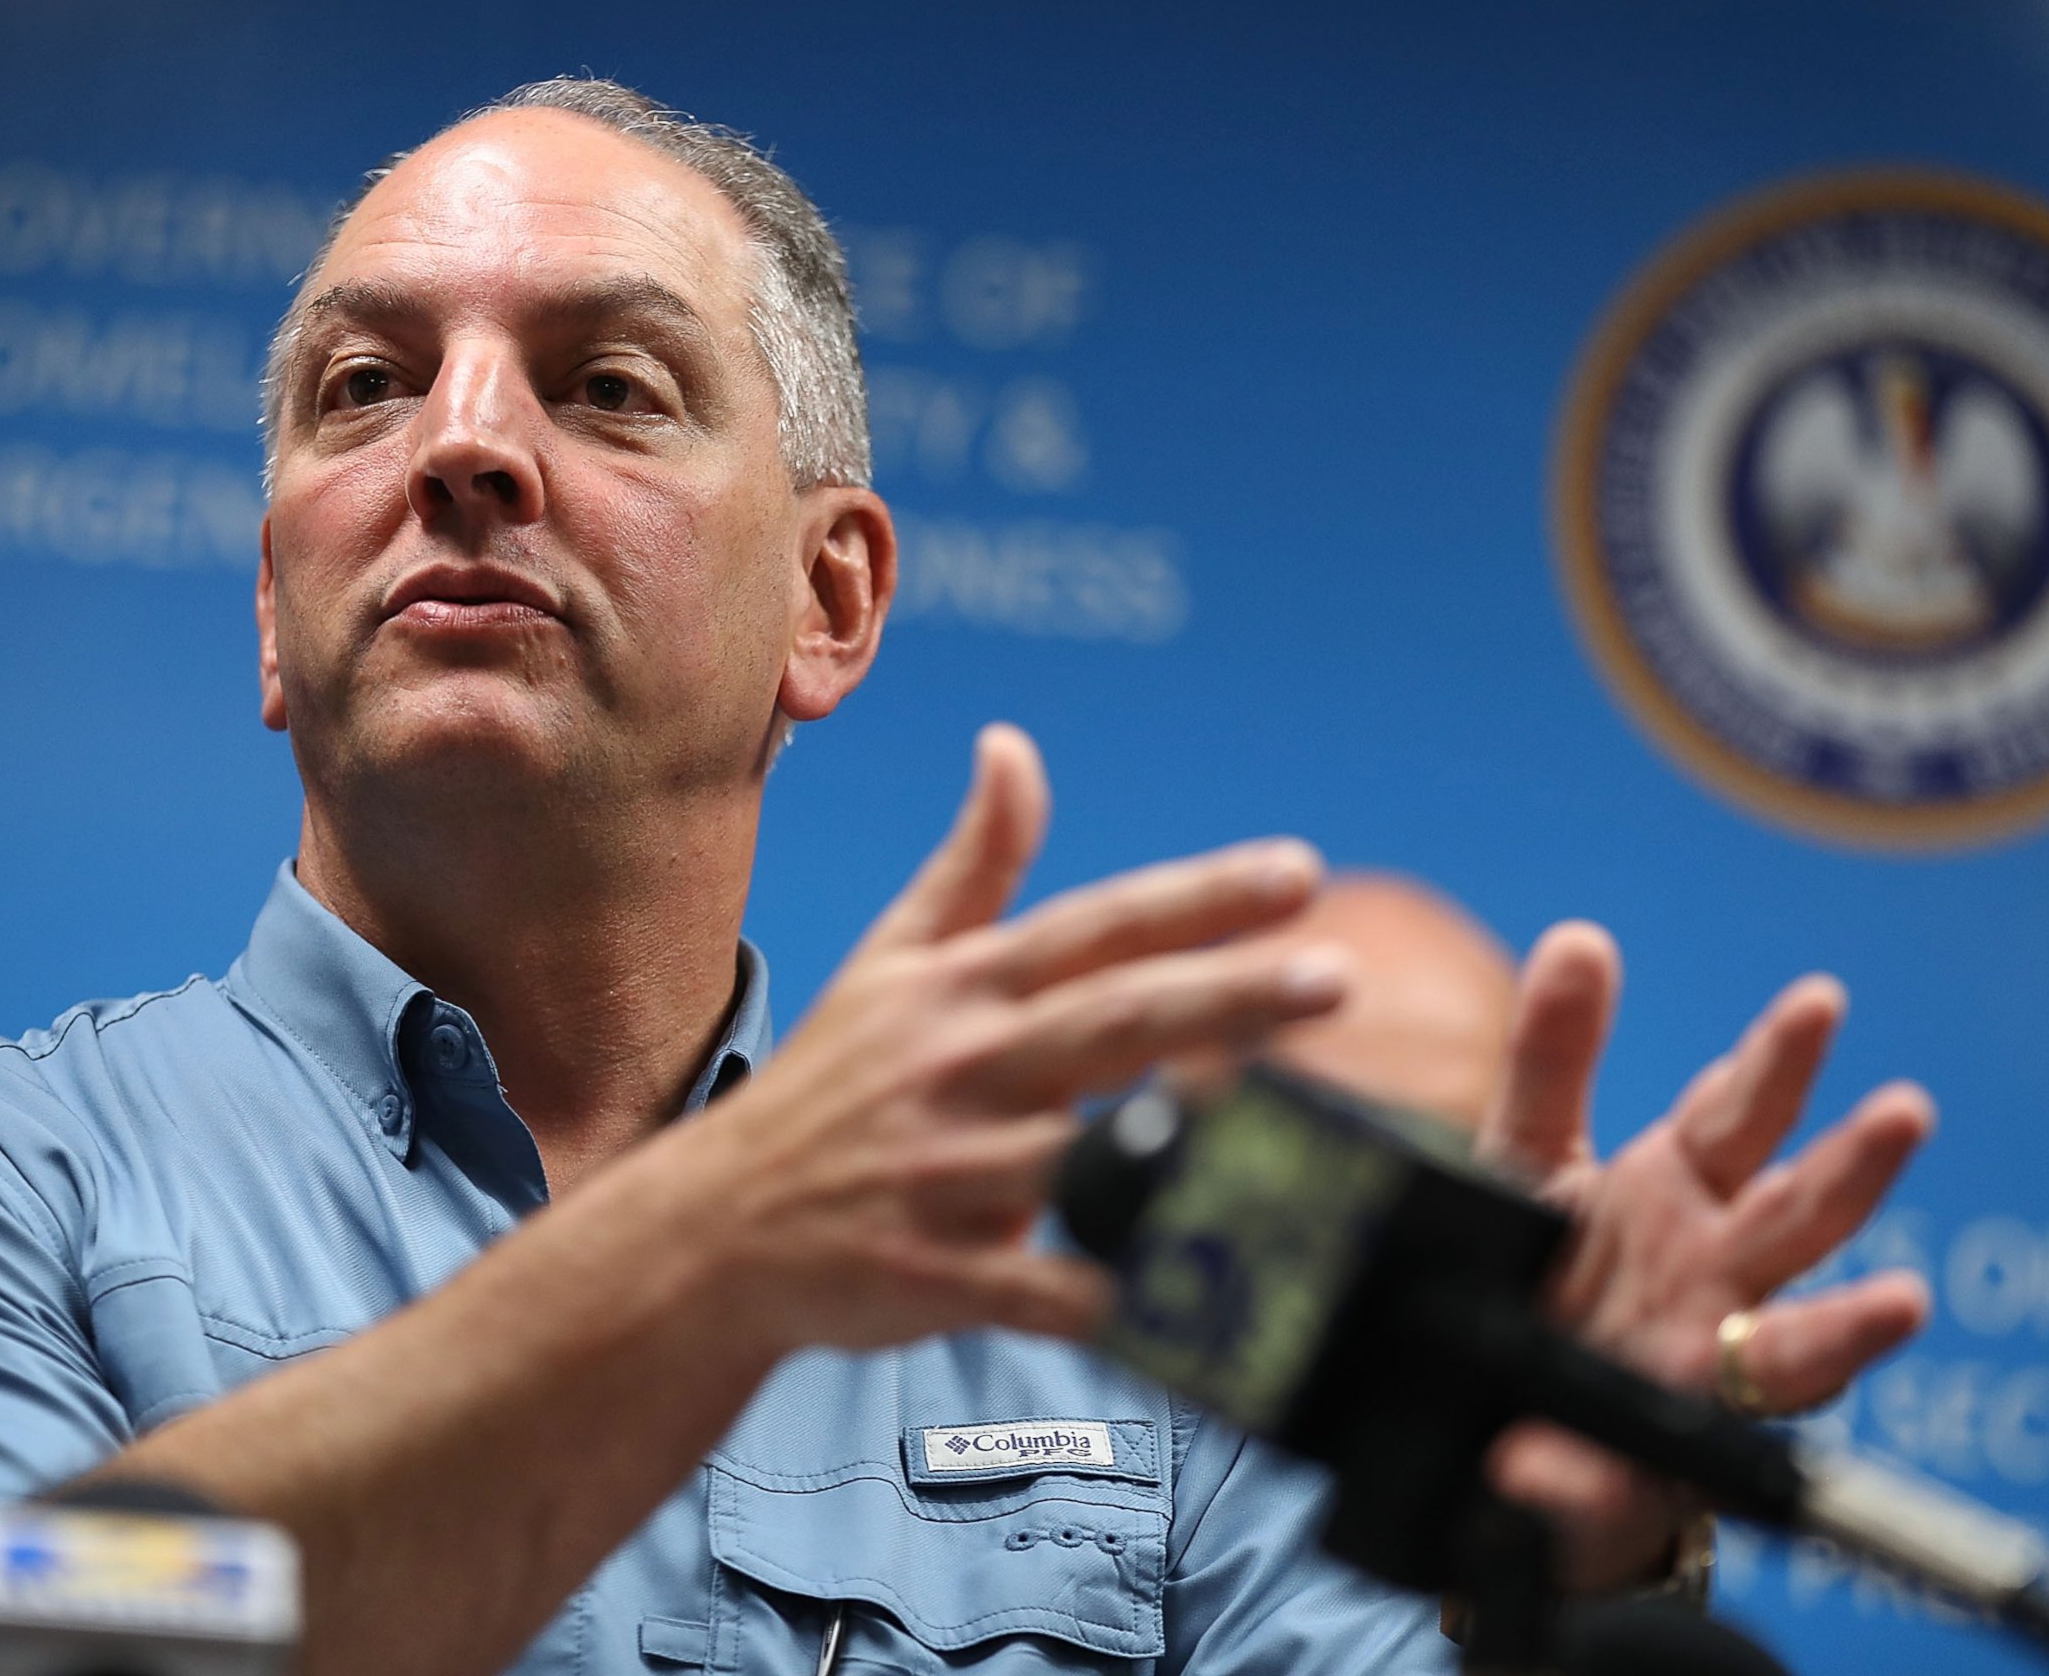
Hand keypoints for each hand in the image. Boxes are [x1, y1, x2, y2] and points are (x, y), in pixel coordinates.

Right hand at [670, 724, 1351, 1357]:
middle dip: (1224, 998)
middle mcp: (956, 1067)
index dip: (1198, 897)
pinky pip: (1028, 1287)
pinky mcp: (923, 1271)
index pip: (1095, 926)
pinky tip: (1183, 1304)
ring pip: (1076, 1155)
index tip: (1300, 871)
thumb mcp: (890, 962)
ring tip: (1297, 1141)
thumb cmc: (830, 1089)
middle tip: (1336, 979)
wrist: (711, 1227)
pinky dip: (1098, 1296)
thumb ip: (974, 865)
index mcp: (960, 989)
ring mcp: (937, 1170)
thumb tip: (1013, 744)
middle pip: (1108, 1022)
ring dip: (1180, 1149)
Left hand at [1476, 922, 1935, 1590]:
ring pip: (1793, 1339)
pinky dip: (1691, 1455)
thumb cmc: (1536, 1270)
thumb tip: (1583, 937)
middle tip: (1903, 1115)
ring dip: (1848, 1326)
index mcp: (1677, 1189)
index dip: (1777, 1062)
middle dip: (1851, 1169)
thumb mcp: (1524, 1157)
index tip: (1818, 1004)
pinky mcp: (1670, 1447)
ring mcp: (1706, 1360)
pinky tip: (1708, 1439)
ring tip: (1903, 1304)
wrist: (1500, 1404)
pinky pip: (1684, 1456)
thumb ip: (1551, 1059)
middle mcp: (1714, 1269)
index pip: (1738, 1115)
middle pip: (1794, 1212)